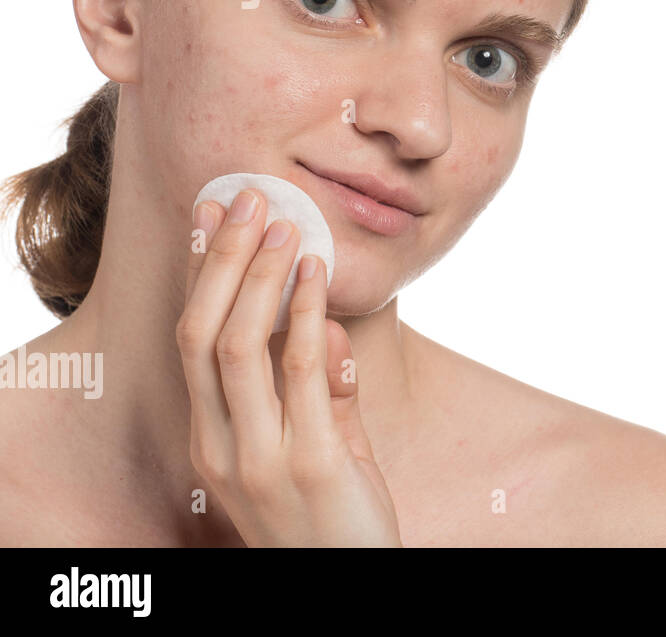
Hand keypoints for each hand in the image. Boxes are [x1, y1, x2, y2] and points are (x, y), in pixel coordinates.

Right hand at [177, 187, 401, 545]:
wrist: (351, 588)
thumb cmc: (336, 520)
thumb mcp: (323, 448)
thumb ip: (322, 390)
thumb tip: (320, 324)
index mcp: (212, 442)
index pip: (192, 343)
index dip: (198, 277)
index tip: (209, 218)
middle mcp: (223, 448)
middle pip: (202, 334)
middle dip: (219, 260)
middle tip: (243, 199)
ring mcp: (262, 458)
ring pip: (240, 347)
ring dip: (259, 276)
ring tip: (281, 222)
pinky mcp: (312, 464)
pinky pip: (300, 374)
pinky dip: (305, 314)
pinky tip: (315, 274)